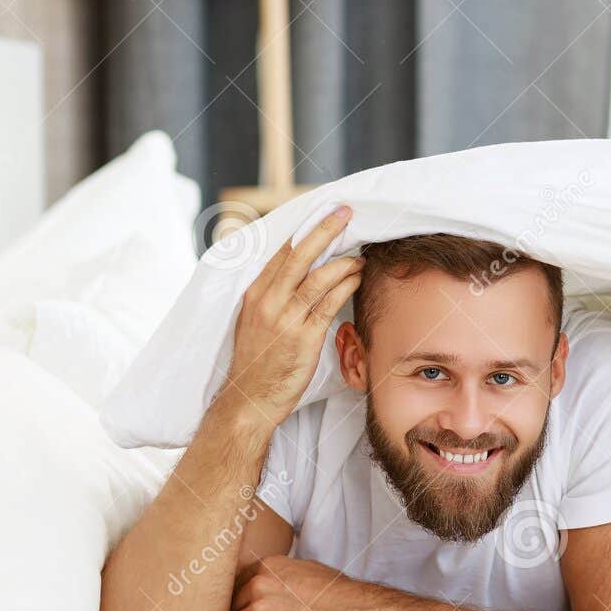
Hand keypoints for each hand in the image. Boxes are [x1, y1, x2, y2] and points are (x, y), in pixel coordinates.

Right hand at [218, 206, 363, 430]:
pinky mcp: (303, 338)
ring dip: (343, 261)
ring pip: (317, 278)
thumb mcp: (255, 320)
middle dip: (325, 230)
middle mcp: (267, 301)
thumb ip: (272, 295)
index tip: (323, 214)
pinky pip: (328, 304)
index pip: (282, 252)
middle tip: (345, 212)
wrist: (249, 398)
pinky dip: (345, 286)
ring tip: (361, 253)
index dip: (304, 231)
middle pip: (300, 255)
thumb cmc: (257, 360)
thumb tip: (294, 273)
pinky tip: (357, 277)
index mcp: (254, 293)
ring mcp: (285, 319)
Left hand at [221, 555, 371, 610]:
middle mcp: (259, 584)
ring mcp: (258, 609)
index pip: (239, 583)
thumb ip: (282, 574)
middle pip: (234, 605)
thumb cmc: (339, 595)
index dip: (244, 599)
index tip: (249, 609)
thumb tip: (271, 583)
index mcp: (269, 566)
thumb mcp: (307, 569)